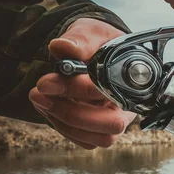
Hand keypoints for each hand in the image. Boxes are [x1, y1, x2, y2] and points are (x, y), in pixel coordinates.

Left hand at [29, 18, 136, 149]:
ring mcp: (116, 121)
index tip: (47, 82)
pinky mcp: (100, 131)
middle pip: (112, 125)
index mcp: (134, 82)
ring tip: (40, 98)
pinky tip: (49, 107)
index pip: (112, 93)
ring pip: (98, 138)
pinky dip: (62, 128)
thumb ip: (80, 39)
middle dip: (73, 114)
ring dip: (64, 122)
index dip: (79, 89)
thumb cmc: (100, 44)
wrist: (97, 52)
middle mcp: (129, 106)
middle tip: (40, 95)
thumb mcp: (92, 32)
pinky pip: (85, 141)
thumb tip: (63, 47)